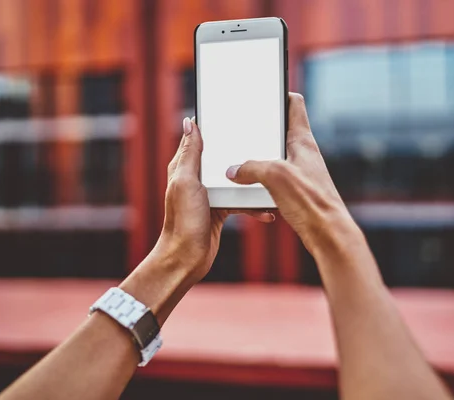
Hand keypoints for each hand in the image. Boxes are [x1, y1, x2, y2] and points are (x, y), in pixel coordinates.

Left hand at [121, 118, 274, 322]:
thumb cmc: (183, 221)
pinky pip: (242, 201)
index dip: (215, 127)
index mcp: (185, 166)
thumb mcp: (186, 182)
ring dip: (252, 182)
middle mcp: (197, 178)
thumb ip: (190, 153)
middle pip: (223, 158)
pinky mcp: (221, 209)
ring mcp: (210, 194)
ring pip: (236, 180)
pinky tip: (267, 210)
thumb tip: (190, 122)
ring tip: (270, 180)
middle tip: (262, 145)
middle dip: (241, 153)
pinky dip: (254, 205)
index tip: (235, 117)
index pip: (200, 139)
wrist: (187, 257)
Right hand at [226, 93, 358, 256]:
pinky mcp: (295, 192)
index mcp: (302, 141)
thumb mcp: (275, 176)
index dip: (278, 93)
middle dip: (259, 130)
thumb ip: (250, 168)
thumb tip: (233, 170)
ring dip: (256, 159)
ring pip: (273, 157)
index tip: (262, 89)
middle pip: (279, 132)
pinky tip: (249, 189)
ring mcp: (299, 173)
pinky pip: (273, 180)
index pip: (294, 105)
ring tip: (238, 162)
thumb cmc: (312, 202)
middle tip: (240, 129)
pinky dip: (260, 181)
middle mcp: (303, 154)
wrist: (328, 235)